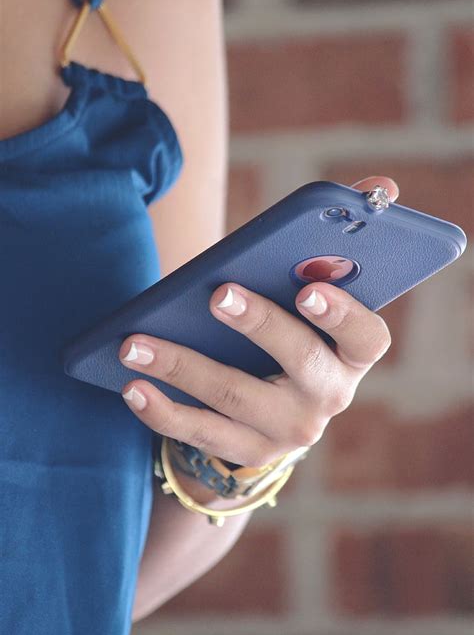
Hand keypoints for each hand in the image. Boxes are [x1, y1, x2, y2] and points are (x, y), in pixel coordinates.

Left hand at [119, 176, 397, 468]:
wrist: (276, 408)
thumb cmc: (293, 332)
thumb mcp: (316, 295)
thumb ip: (340, 240)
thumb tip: (383, 183)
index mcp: (352, 353)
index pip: (367, 337)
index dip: (344, 315)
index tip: (308, 289)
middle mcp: (330, 395)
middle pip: (300, 362)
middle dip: (259, 326)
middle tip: (217, 295)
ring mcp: (289, 430)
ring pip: (236, 398)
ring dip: (183, 367)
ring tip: (134, 342)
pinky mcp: (249, 451)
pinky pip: (203, 435)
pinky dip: (164, 413)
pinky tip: (133, 387)